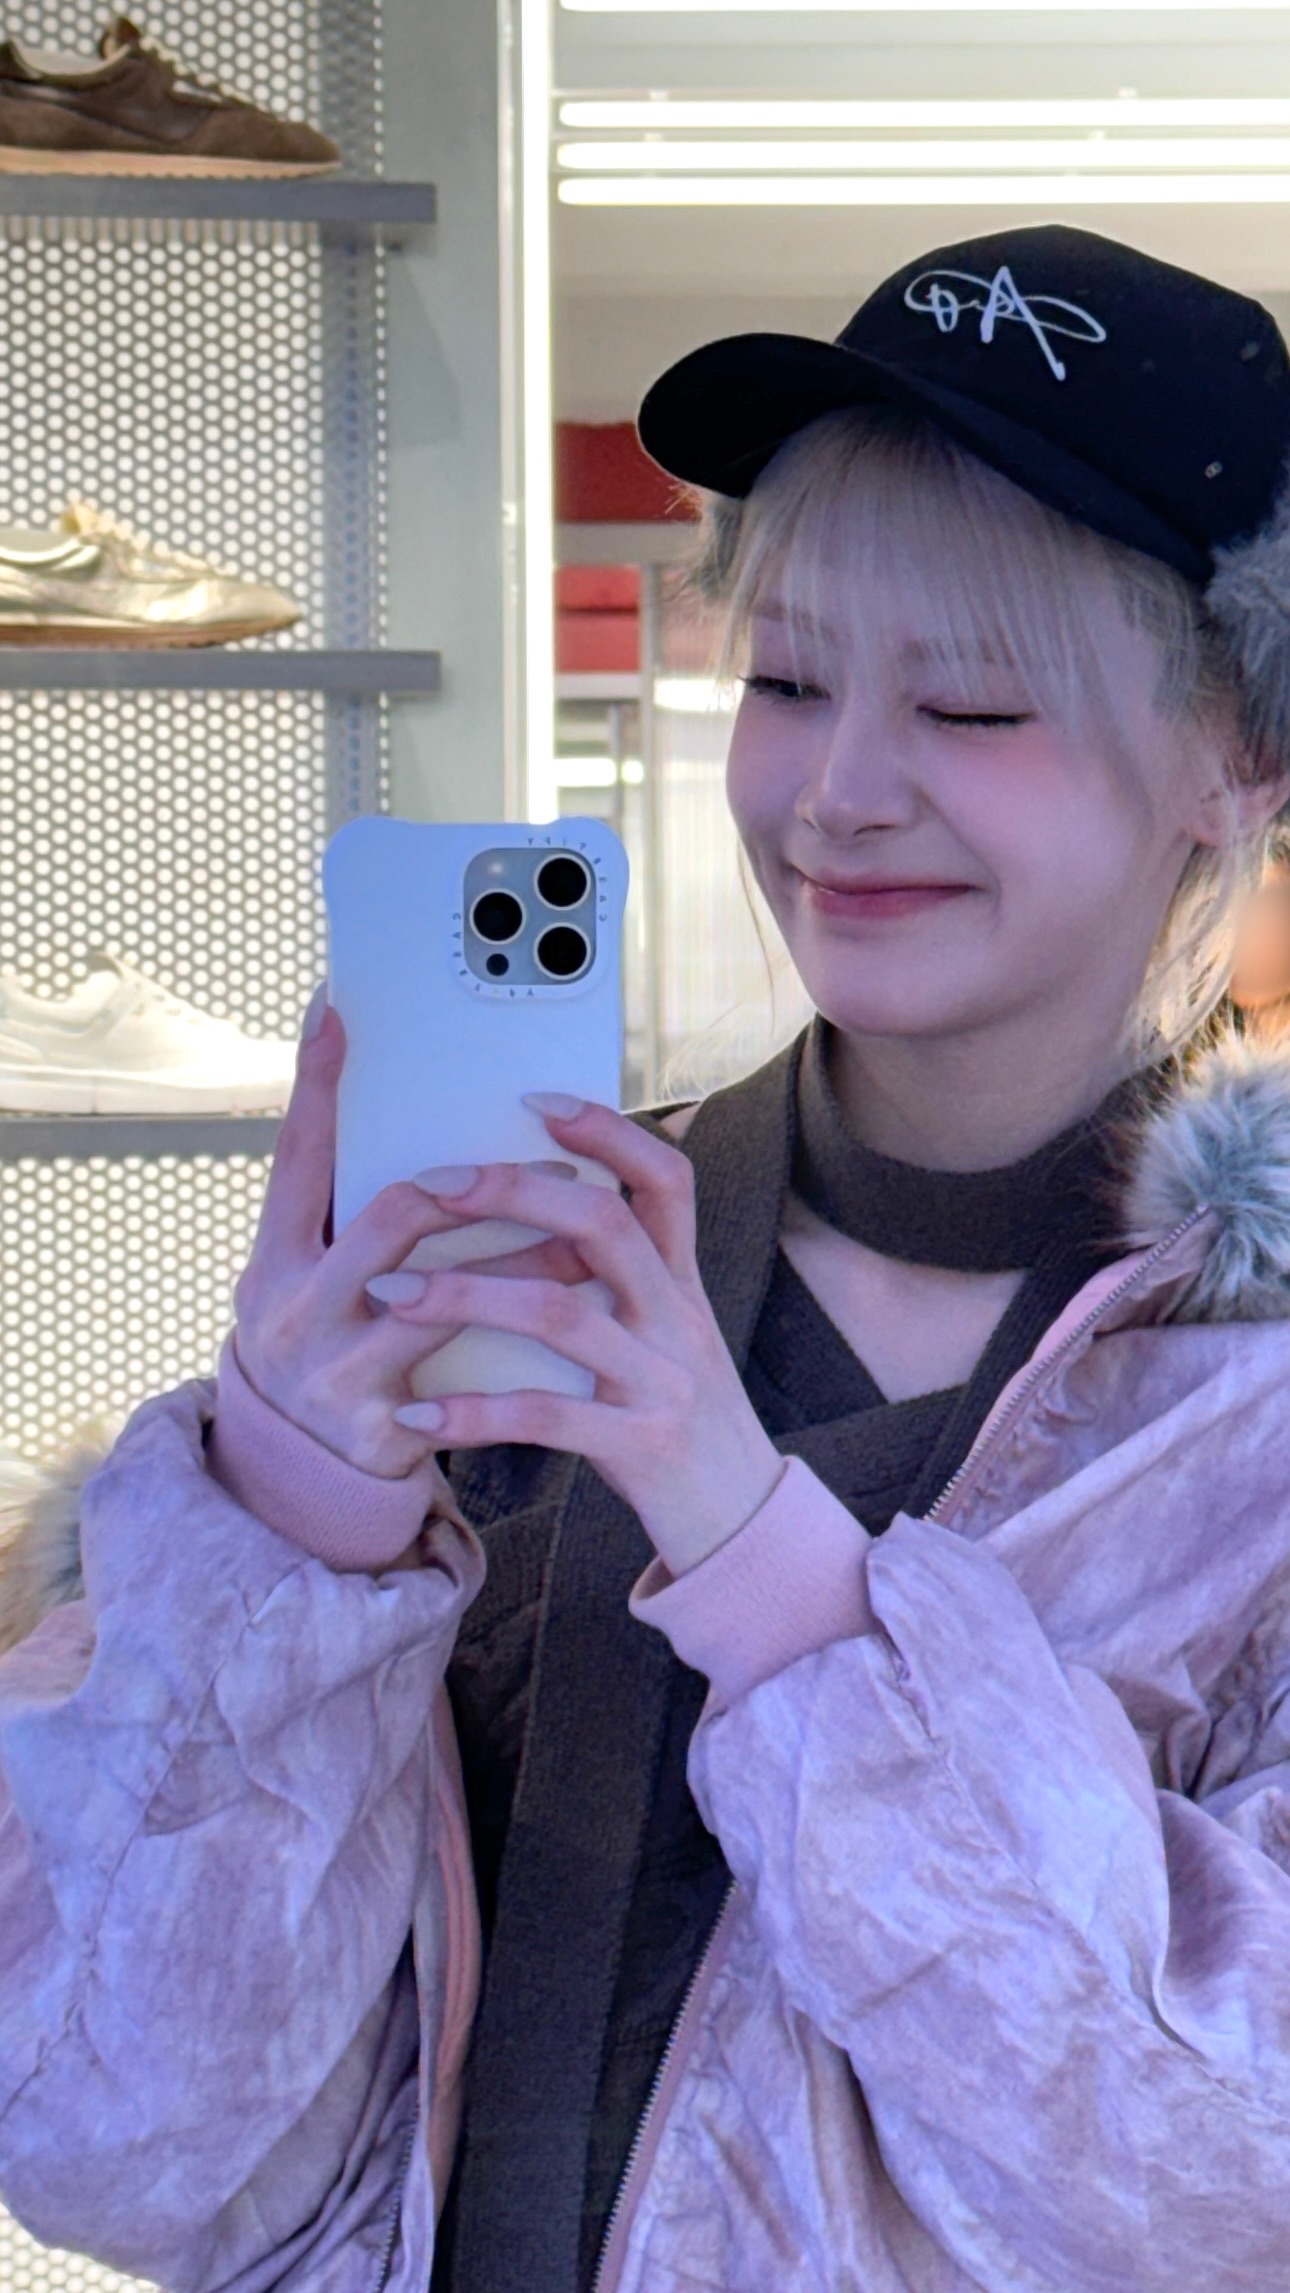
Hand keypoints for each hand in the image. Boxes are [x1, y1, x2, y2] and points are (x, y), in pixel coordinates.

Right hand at [233, 1001, 584, 1478]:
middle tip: (549, 1171)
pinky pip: (467, 1374)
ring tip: (583, 1241)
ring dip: (522, 1263)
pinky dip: (522, 1345)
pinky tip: (571, 1328)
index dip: (317, 1084)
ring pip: (442, 1298)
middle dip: (476, 1187)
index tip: (336, 1011)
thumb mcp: (321, 1282)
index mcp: (274, 1258)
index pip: (297, 1156)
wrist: (303, 1482)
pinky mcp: (379, 1426)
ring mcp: (333, 1370)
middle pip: (386, 1217)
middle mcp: (291, 1308)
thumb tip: (433, 1136)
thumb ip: (355, 1218)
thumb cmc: (335, 1347)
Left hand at [385, 1098, 783, 1573]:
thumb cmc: (679, 1421)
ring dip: (467, 1295)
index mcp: (682, 1283)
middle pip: (604, 1225)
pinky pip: (548, 1417)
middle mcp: (679, 1319)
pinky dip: (475, 1414)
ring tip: (390, 1293)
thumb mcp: (666, 1337)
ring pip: (563, 1313)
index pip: (665, 1179)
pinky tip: (415, 1415)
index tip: (535, 1100)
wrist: (742, 1527)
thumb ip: (620, 1281)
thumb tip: (540, 1216)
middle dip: (516, 1193)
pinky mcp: (641, 1447)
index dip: (607, 1132)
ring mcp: (663, 1382)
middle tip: (431, 1184)